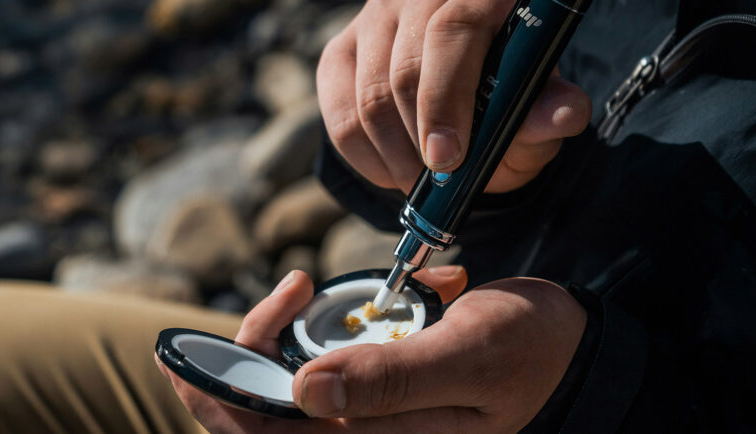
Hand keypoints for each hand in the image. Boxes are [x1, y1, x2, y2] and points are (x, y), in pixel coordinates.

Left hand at [157, 268, 585, 432]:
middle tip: (278, 291)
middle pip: (268, 415)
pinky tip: (350, 295)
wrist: (572, 349)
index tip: (183, 359)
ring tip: (307, 285)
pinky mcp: (376, 392)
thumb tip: (305, 393)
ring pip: (287, 387)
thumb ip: (392, 380)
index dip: (217, 401)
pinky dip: (321, 325)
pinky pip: (322, 365)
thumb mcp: (470, 356)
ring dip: (282, 335)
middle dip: (248, 354)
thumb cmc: (530, 353)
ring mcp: (369, 418)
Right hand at [317, 0, 591, 192]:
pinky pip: (340, 116)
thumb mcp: (538, 102)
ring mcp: (374, 21)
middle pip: (404, 70)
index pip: (453, 31)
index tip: (449, 158)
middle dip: (420, 140)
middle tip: (439, 181)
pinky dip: (367, 158)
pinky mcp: (341, 52)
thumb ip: (550, 109)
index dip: (446, 97)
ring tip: (423, 182)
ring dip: (395, 157)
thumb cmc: (507, 91)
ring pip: (368, 97)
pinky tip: (395, 170)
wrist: (466, 85)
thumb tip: (564, 115)